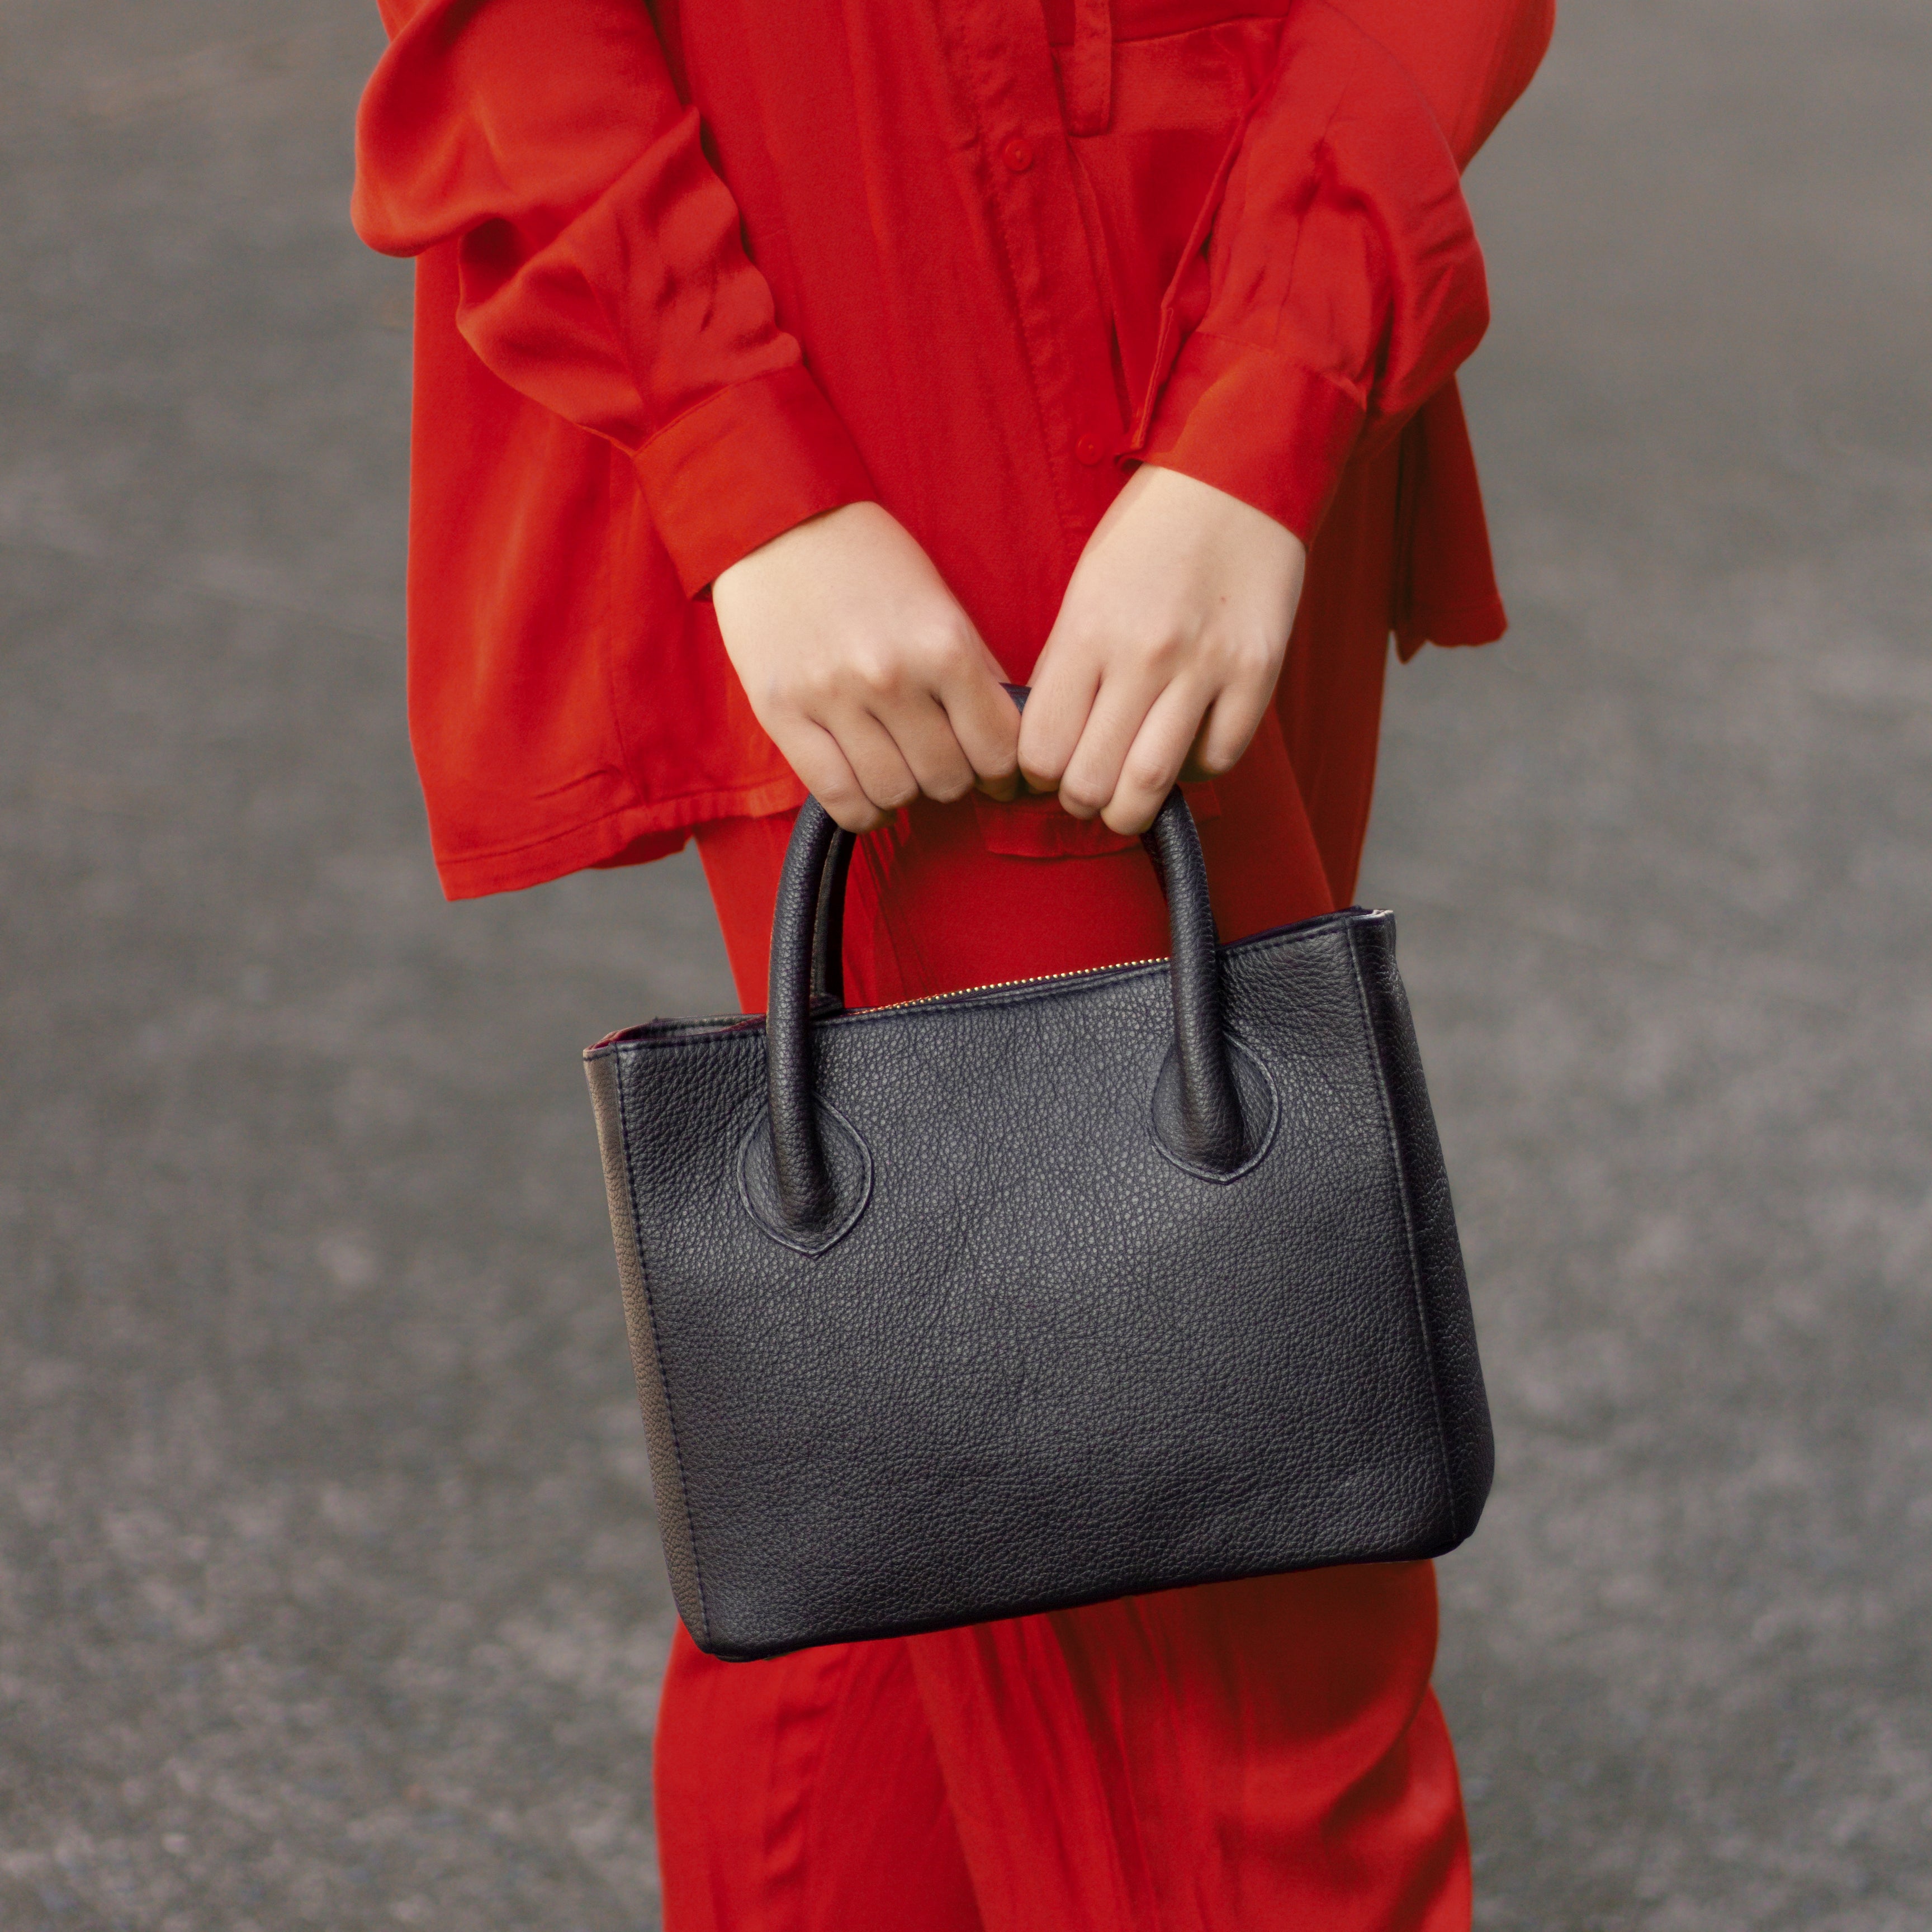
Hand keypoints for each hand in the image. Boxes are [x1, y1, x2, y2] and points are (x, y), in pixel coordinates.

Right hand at [713, 503, 1020, 832]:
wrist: (775, 521)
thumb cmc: (866, 559)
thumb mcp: (940, 602)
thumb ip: (975, 670)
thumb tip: (1008, 734)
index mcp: (943, 645)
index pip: (998, 749)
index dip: (1004, 772)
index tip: (995, 772)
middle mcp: (891, 676)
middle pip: (948, 779)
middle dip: (953, 780)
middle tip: (943, 763)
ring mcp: (833, 697)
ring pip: (895, 793)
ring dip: (907, 793)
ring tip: (903, 772)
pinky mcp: (783, 713)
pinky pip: (838, 796)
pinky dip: (865, 810)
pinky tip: (872, 797)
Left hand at [1018, 465, 1307, 834]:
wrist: (1238, 479)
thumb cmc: (1150, 534)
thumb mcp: (1086, 587)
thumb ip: (1066, 663)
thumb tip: (1048, 738)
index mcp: (1088, 631)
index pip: (1041, 749)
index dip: (1037, 775)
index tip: (1046, 769)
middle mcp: (1144, 654)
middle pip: (1091, 782)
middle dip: (1079, 802)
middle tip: (1083, 792)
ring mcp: (1205, 667)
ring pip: (1151, 785)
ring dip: (1129, 809)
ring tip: (1124, 797)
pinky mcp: (1257, 674)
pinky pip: (1218, 760)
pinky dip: (1194, 771)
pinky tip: (1182, 751)